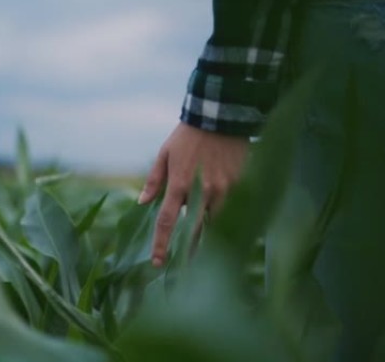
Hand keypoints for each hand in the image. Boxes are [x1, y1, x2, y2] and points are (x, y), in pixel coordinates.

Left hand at [139, 122, 248, 266]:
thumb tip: (142, 202)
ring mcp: (225, 189)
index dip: (162, 243)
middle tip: (185, 269)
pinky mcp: (242, 185)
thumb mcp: (164, 154)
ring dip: (212, 240)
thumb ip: (154, 180)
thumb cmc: (188, 136)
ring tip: (207, 256)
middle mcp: (202, 191)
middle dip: (190, 251)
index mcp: (179, 184)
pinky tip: (228, 232)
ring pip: (219, 224)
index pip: (168, 221)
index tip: (157, 261)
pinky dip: (230, 222)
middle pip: (195, 230)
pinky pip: (235, 210)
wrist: (220, 116)